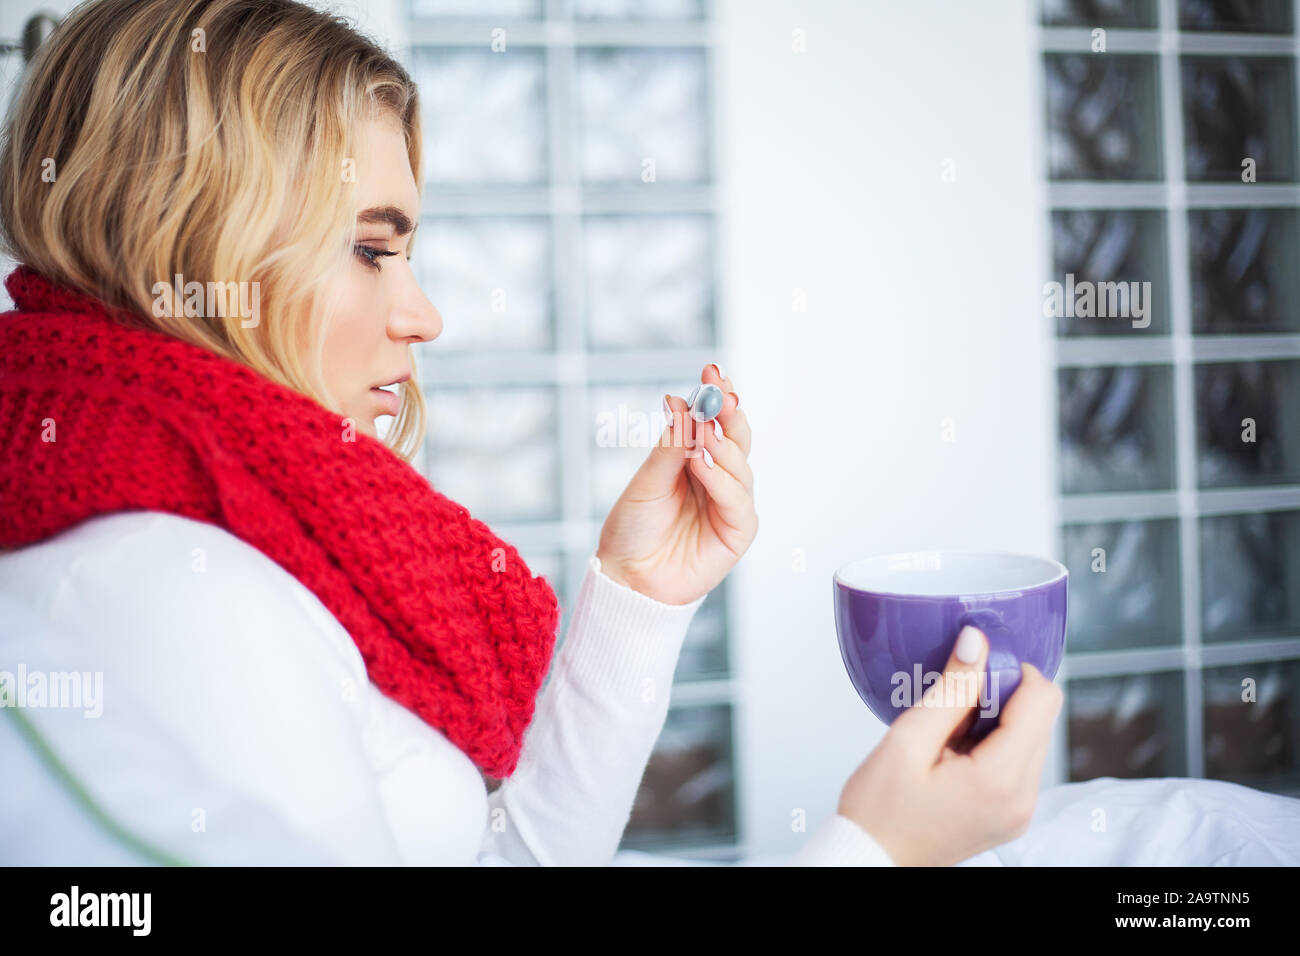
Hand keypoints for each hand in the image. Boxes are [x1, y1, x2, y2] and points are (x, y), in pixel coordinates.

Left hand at [595, 363, 756, 605]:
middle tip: (720, 391)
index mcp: (696, 461)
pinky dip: (722, 481)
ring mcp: (730, 505)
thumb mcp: (647, 481)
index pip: (715, 423)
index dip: (717, 397)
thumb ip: (672, 446)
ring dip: (724, 446)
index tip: (713, 370)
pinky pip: (737, 501)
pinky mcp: (737, 532)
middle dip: (729, 413)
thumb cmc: (633, 530)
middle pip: (737, 439)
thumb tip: (681, 403)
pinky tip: (704, 465)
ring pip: (741, 466)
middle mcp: (718, 479)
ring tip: (705, 433)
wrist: (627, 578)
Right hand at [837, 626, 1063, 865]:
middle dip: (1002, 695)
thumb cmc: (879, 810)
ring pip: (1031, 735)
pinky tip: (954, 750)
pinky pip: (1018, 760)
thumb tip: (977, 642)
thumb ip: (951, 688)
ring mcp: (1020, 810)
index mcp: (1001, 780)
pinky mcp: (1011, 812)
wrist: (872, 859)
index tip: (972, 671)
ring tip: (948, 732)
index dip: (1011, 670)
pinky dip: (993, 743)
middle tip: (952, 702)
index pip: (1042, 699)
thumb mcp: (908, 739)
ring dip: (996, 719)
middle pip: (1041, 715)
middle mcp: (1022, 799)